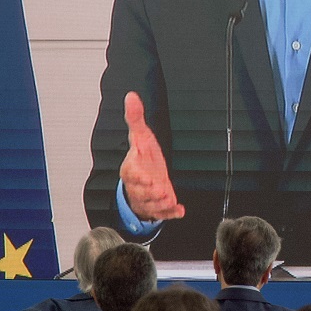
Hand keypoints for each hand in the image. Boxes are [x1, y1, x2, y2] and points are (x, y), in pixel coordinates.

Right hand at [120, 91, 184, 220]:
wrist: (145, 177)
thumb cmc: (142, 157)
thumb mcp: (140, 136)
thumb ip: (136, 118)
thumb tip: (131, 96)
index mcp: (131, 169)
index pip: (130, 174)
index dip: (138, 177)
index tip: (147, 177)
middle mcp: (137, 186)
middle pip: (140, 193)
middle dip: (151, 193)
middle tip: (162, 190)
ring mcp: (147, 198)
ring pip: (150, 205)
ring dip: (160, 204)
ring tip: (170, 200)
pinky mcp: (157, 207)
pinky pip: (162, 213)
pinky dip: (171, 214)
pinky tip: (180, 211)